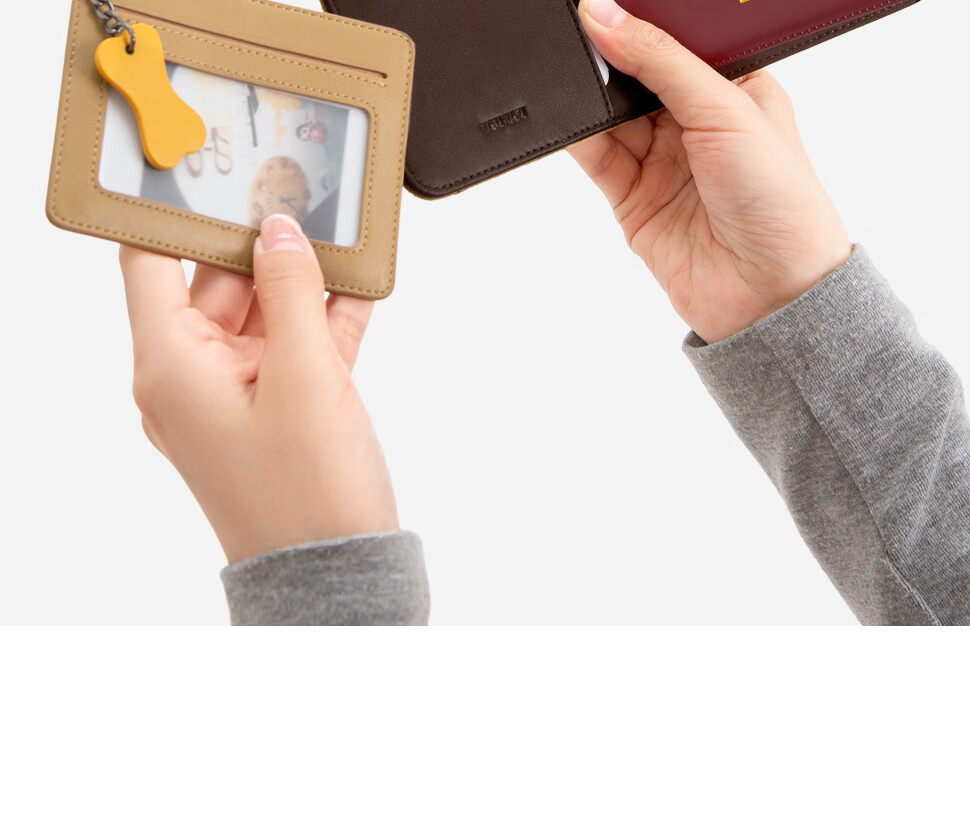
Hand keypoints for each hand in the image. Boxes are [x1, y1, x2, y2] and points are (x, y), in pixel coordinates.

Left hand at [121, 215, 397, 563]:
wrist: (336, 578)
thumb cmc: (307, 498)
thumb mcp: (307, 380)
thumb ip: (294, 295)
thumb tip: (280, 232)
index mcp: (172, 365)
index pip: (147, 262)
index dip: (167, 209)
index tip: (196, 163)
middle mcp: (192, 377)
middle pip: (216, 282)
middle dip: (259, 239)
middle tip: (298, 187)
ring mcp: (235, 396)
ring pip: (262, 313)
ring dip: (300, 279)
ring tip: (337, 230)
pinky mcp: (274, 411)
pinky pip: (292, 348)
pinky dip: (322, 320)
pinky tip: (356, 286)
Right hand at [571, 0, 851, 342]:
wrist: (770, 293)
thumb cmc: (780, 202)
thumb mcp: (726, 109)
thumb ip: (662, 61)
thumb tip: (607, 17)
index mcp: (732, 90)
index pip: (674, 43)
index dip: (639, 25)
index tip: (602, 9)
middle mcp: (694, 124)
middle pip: (636, 78)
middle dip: (609, 61)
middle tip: (582, 39)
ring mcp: (661, 163)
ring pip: (610, 118)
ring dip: (591, 100)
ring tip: (573, 78)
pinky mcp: (633, 200)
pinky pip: (596, 159)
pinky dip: (577, 140)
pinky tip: (566, 119)